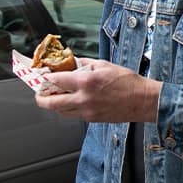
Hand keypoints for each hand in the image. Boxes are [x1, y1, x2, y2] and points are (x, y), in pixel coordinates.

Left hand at [35, 59, 161, 122]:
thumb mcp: (104, 65)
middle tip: (39, 92)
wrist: (143, 100)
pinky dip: (67, 108)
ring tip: (54, 96)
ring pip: (60, 111)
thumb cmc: (128, 82)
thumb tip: (68, 62)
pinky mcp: (92, 119)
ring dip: (53, 104)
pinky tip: (71, 100)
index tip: (41, 76)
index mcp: (86, 81)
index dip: (44, 78)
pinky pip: (73, 115)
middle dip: (40, 97)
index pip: (55, 80)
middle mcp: (84, 98)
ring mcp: (87, 111)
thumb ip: (83, 64)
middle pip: (51, 103)